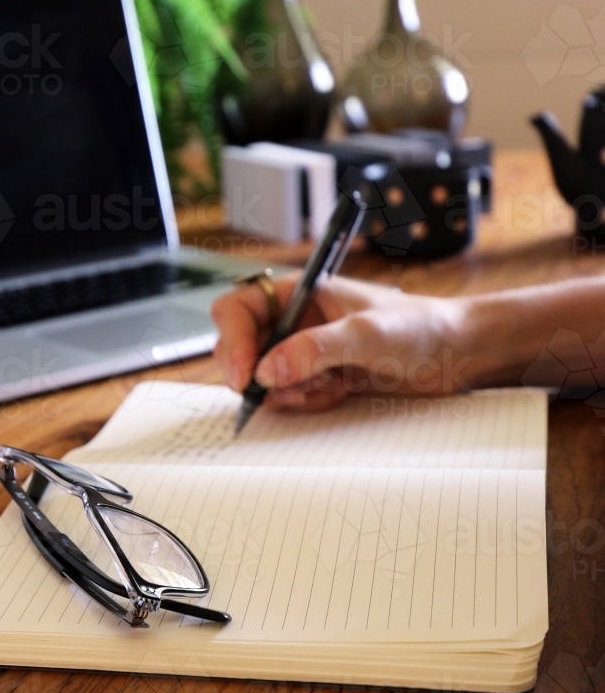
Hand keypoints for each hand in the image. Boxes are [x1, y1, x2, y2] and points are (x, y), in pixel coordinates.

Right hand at [211, 273, 470, 412]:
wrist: (457, 353)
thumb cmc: (419, 326)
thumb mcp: (366, 335)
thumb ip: (315, 350)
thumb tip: (267, 371)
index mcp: (300, 291)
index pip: (239, 308)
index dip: (235, 340)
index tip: (248, 376)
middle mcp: (295, 318)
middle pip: (241, 346)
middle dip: (257, 374)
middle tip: (284, 393)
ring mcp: (305, 349)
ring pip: (264, 377)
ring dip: (288, 392)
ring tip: (328, 387)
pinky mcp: (319, 375)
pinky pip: (290, 395)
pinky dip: (307, 401)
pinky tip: (340, 392)